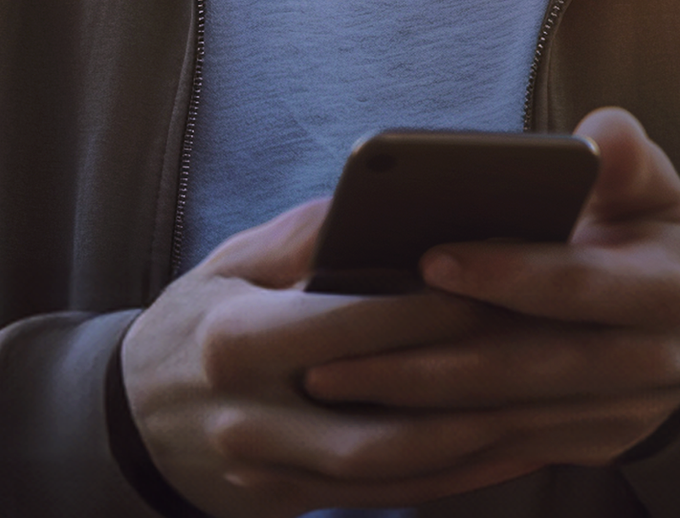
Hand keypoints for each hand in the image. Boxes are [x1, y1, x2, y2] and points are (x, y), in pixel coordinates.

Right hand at [121, 198, 563, 517]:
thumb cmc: (197, 320)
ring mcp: (269, 473)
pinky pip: (386, 497)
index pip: (348, 325)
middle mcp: (250, 417)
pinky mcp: (289, 504)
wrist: (129, 424)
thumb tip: (390, 193)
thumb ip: (307, 234)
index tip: (504, 281)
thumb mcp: (230, 263)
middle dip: (470, 383)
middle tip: (549, 347)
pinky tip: (507, 444)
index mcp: (234, 340)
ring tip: (545, 403)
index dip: (431, 308)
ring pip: (392, 468)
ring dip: (474, 441)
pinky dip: (452, 475)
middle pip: (381, 411)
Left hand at [300, 108, 679, 462]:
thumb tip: (597, 134)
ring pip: (501, 419)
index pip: (580, 286)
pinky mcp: (583, 448)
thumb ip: (626, 157)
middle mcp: (648, 368)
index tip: (430, 258)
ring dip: (411, 407)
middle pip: (524, 367)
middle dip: (426, 361)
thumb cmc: (648, 240)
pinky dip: (429, 439)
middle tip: (333, 350)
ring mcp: (616, 419)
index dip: (509, 273)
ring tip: (328, 382)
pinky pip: (498, 452)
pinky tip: (366, 421)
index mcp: (667, 295)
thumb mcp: (654, 192)